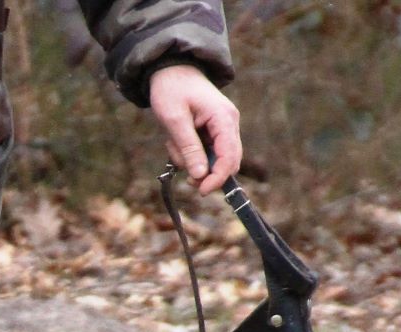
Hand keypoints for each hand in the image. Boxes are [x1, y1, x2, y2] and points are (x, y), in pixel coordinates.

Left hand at [149, 64, 241, 195]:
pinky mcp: (213, 132)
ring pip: (212, 160)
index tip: (201, 190)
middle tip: (184, 176)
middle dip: (204, 173)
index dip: (218, 178)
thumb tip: (200, 175)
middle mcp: (229, 123)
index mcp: (223, 118)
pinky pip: (204, 153)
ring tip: (172, 142)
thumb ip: (189, 148)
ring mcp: (222, 128)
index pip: (229, 156)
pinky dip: (188, 154)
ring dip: (190, 160)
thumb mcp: (175, 120)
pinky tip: (176, 140)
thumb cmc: (171, 90)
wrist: (171, 71)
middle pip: (226, 162)